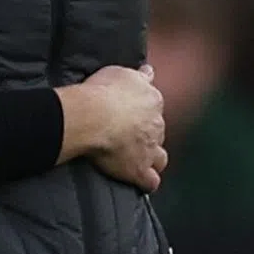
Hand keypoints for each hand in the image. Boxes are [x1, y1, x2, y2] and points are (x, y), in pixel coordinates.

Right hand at [55, 65, 167, 192]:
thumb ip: (139, 76)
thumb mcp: (123, 73)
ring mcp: (150, 149)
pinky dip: (146, 182)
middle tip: (130, 137)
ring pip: (160, 158)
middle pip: (158, 132)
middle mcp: (156, 124)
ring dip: (152, 159)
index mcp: (153, 100)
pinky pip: (150, 182)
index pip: (155, 108)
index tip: (132, 115)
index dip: (144, 113)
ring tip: (139, 160)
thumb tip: (149, 71)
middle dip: (148, 135)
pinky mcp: (139, 169)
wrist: (93, 115)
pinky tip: (140, 182)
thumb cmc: (103, 91)